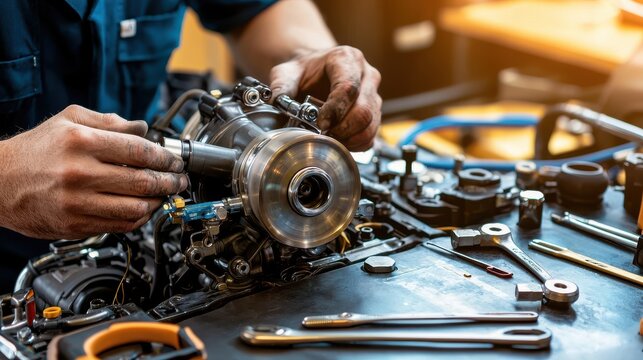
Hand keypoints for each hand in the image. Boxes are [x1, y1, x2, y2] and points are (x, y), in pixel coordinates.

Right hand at [0, 105, 187, 238]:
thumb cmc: (35, 149)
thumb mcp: (69, 120)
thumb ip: (109, 121)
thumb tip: (142, 128)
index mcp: (80, 141)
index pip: (138, 151)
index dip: (165, 157)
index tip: (176, 161)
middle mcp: (79, 173)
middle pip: (142, 181)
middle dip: (170, 181)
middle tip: (179, 180)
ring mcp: (77, 202)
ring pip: (135, 208)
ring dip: (157, 203)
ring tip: (164, 195)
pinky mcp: (74, 225)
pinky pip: (119, 226)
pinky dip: (138, 219)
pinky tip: (144, 209)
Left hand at [270, 46, 381, 150]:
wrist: (317, 73)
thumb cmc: (305, 72)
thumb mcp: (287, 72)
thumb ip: (281, 85)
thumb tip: (276, 101)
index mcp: (346, 59)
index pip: (348, 87)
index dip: (336, 110)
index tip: (321, 124)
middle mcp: (366, 75)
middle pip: (364, 110)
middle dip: (343, 130)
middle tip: (324, 136)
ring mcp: (374, 95)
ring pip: (371, 125)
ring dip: (350, 139)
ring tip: (330, 141)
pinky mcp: (375, 113)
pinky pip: (372, 136)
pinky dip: (356, 145)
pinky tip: (339, 142)